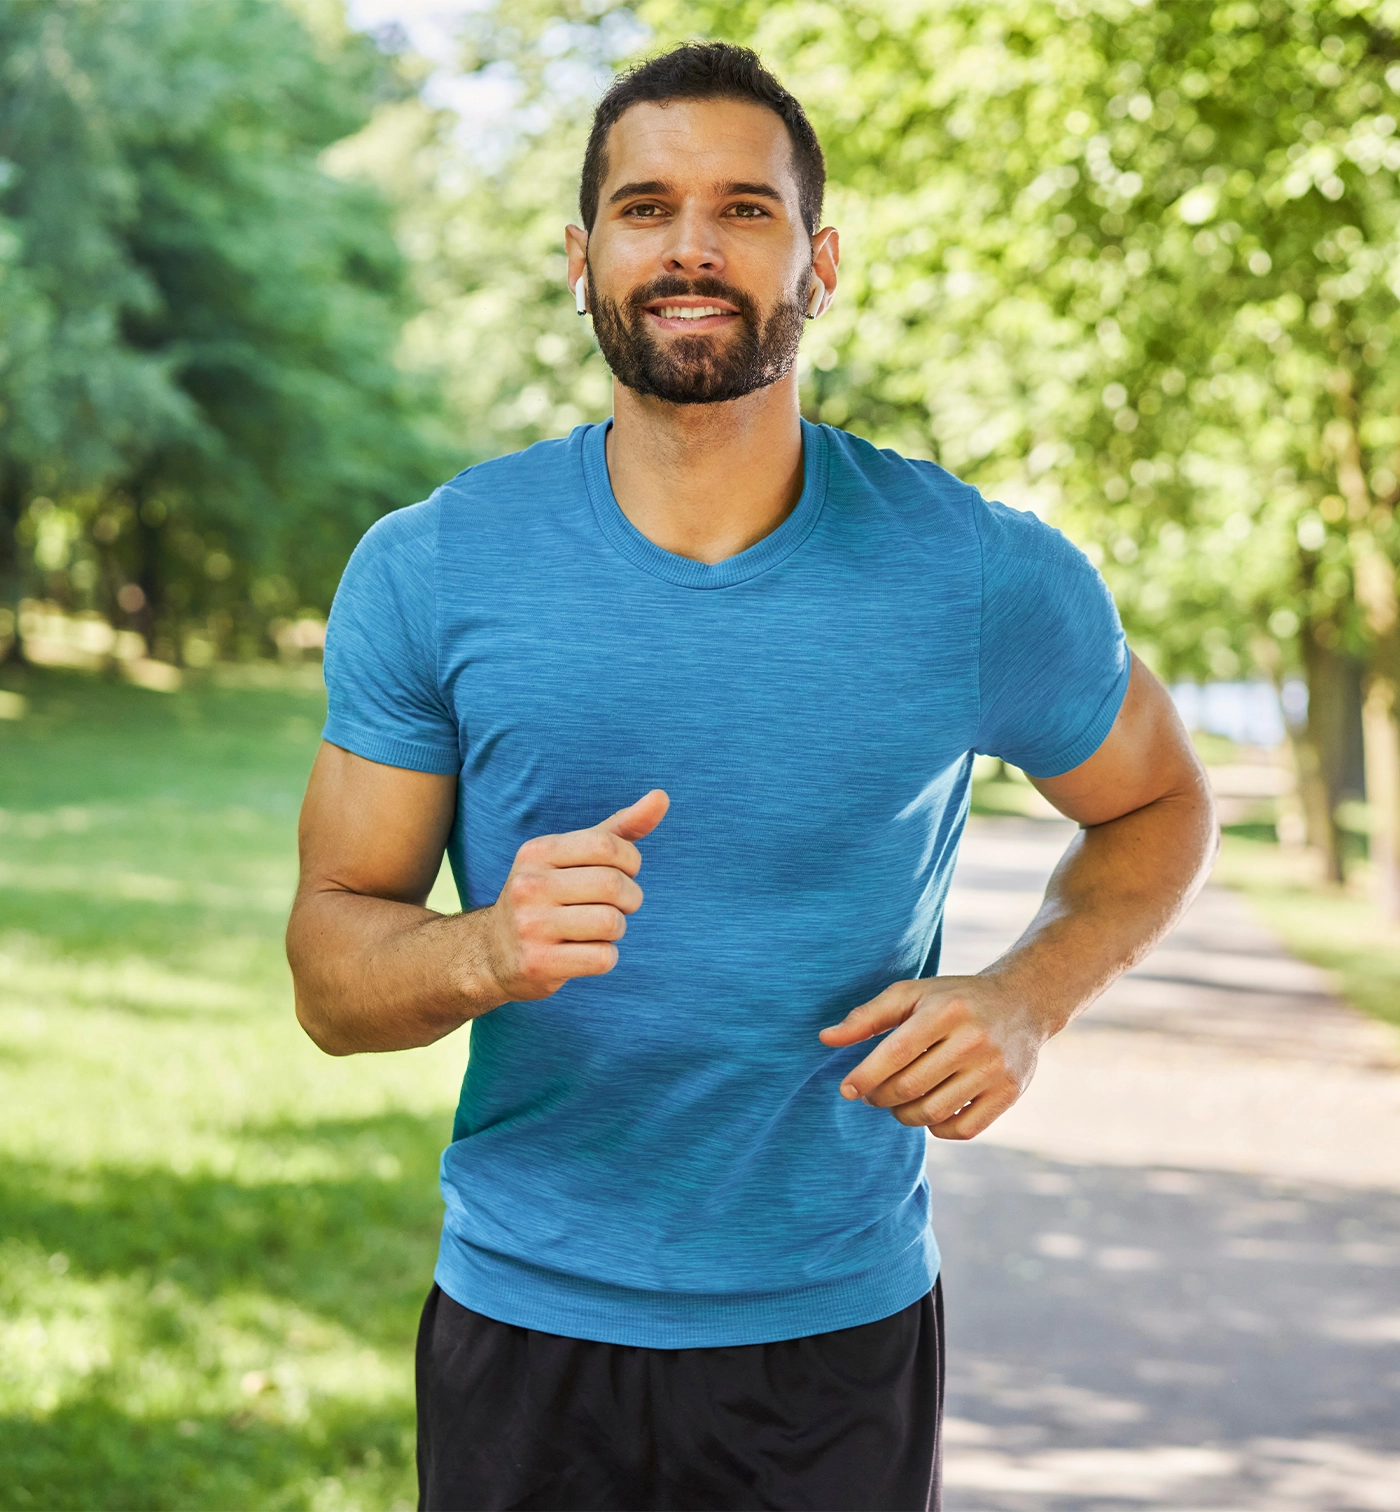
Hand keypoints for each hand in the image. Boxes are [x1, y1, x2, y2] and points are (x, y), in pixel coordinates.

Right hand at [482, 790, 668, 1001]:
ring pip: (611, 923)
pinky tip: (584, 952)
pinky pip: (602, 958)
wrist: (493, 951)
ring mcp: (529, 926)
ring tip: (597, 930)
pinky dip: (605, 957)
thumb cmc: (549, 895)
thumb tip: (661, 797)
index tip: (624, 873)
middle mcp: (528, 885)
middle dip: (630, 898)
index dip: (631, 861)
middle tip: (618, 906)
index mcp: (537, 852)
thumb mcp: (574, 856)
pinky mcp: (537, 963)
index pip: (607, 845)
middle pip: (613, 885)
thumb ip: (620, 828)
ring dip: (617, 929)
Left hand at [817, 975, 1044, 1139]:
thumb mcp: (912, 994)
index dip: (866, 1076)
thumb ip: (868, 1017)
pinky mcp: (1009, 1094)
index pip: (896, 1052)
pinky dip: (937, 1127)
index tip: (847, 1089)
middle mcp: (974, 1040)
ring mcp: (994, 1070)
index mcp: (946, 1011)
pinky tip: (930, 1110)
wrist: (1021, 1003)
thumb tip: (825, 1039)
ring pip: (933, 1112)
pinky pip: (963, 1129)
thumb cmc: (953, 999)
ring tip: (898, 1102)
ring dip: (904, 1115)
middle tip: (872, 1094)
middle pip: (911, 1086)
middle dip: (881, 1097)